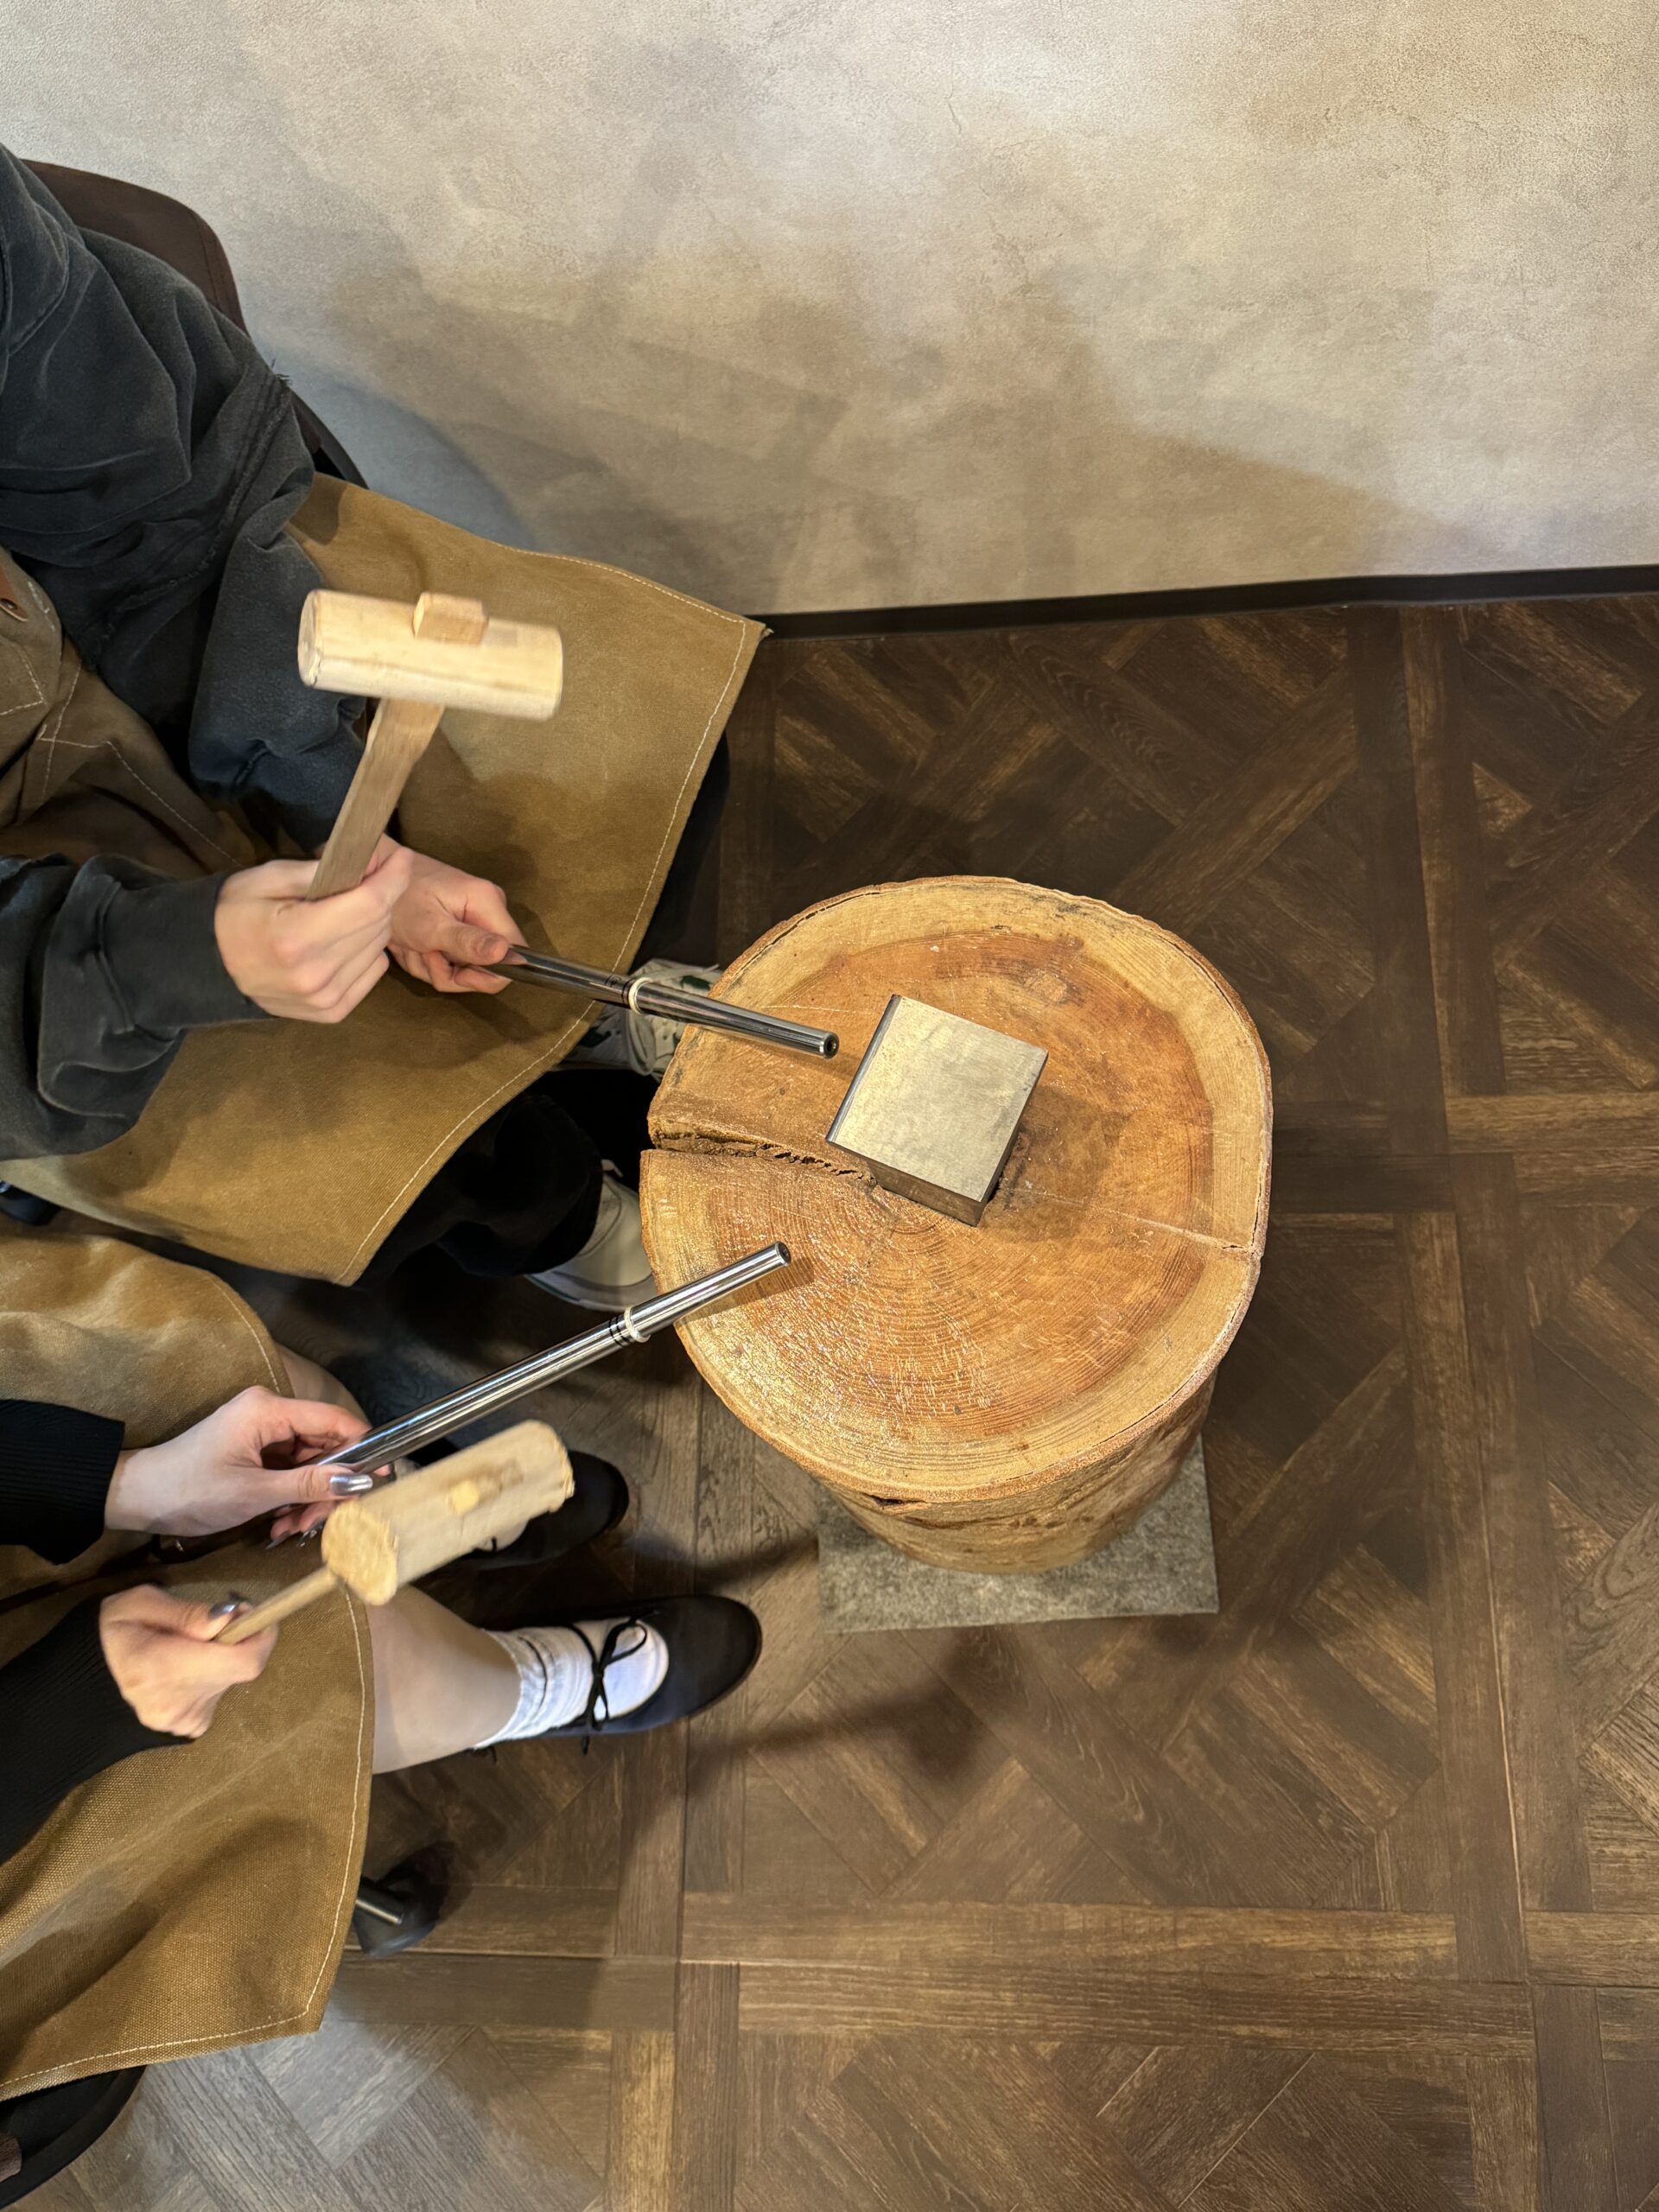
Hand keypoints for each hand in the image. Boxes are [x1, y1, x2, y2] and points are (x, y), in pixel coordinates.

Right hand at [99, 1584, 276, 1737]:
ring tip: (183, 1649)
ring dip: (220, 1658)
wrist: (79, 1689)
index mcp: (163, 1668)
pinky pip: (217, 1694)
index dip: (259, 1634)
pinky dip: (210, 1677)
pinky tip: (181, 1671)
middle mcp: (178, 1703)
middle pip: (241, 1667)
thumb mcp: (137, 1604)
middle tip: (207, 1624)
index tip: (246, 1611)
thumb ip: (186, 1613)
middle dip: (235, 1640)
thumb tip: (229, 1619)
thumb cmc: (108, 1636)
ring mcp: (184, 1721)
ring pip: (230, 1679)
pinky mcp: (190, 1728)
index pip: (243, 1661)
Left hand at [105, 1387, 382, 1538]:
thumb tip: (360, 1481)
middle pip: (324, 1444)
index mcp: (268, 1410)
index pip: (334, 1420)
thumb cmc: (189, 1490)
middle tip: (319, 1523)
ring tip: (291, 1528)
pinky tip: (280, 1522)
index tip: (381, 1480)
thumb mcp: (254, 1493)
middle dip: (327, 1486)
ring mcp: (260, 1431)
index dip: (362, 1448)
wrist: (137, 1498)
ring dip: (307, 1498)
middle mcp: (268, 1412)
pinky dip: (290, 1497)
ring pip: (308, 1462)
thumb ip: (310, 1484)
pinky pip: (289, 1470)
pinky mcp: (253, 1449)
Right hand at [214, 844, 414, 1020]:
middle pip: (378, 925)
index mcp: (296, 937)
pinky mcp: (332, 1012)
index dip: (393, 878)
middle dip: (379, 896)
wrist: (209, 964)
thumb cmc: (235, 913)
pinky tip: (339, 942)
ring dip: (371, 924)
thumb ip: (322, 870)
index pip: (369, 905)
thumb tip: (372, 861)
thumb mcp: (267, 877)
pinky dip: (366, 951)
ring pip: (380, 948)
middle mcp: (315, 974)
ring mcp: (325, 999)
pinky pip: (374, 971)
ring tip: (341, 914)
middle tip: (363, 879)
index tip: (401, 859)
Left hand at [383, 841, 523, 993]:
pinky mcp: (457, 930)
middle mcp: (486, 912)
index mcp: (488, 903)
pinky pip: (450, 963)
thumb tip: (506, 952)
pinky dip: (427, 961)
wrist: (373, 879)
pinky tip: (412, 945)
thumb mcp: (430, 925)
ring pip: (465, 970)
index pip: (515, 955)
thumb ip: (468, 942)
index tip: (456, 973)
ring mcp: (472, 922)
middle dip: (450, 971)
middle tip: (423, 952)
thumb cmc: (398, 896)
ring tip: (413, 945)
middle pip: (486, 967)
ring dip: (433, 966)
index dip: (487, 974)